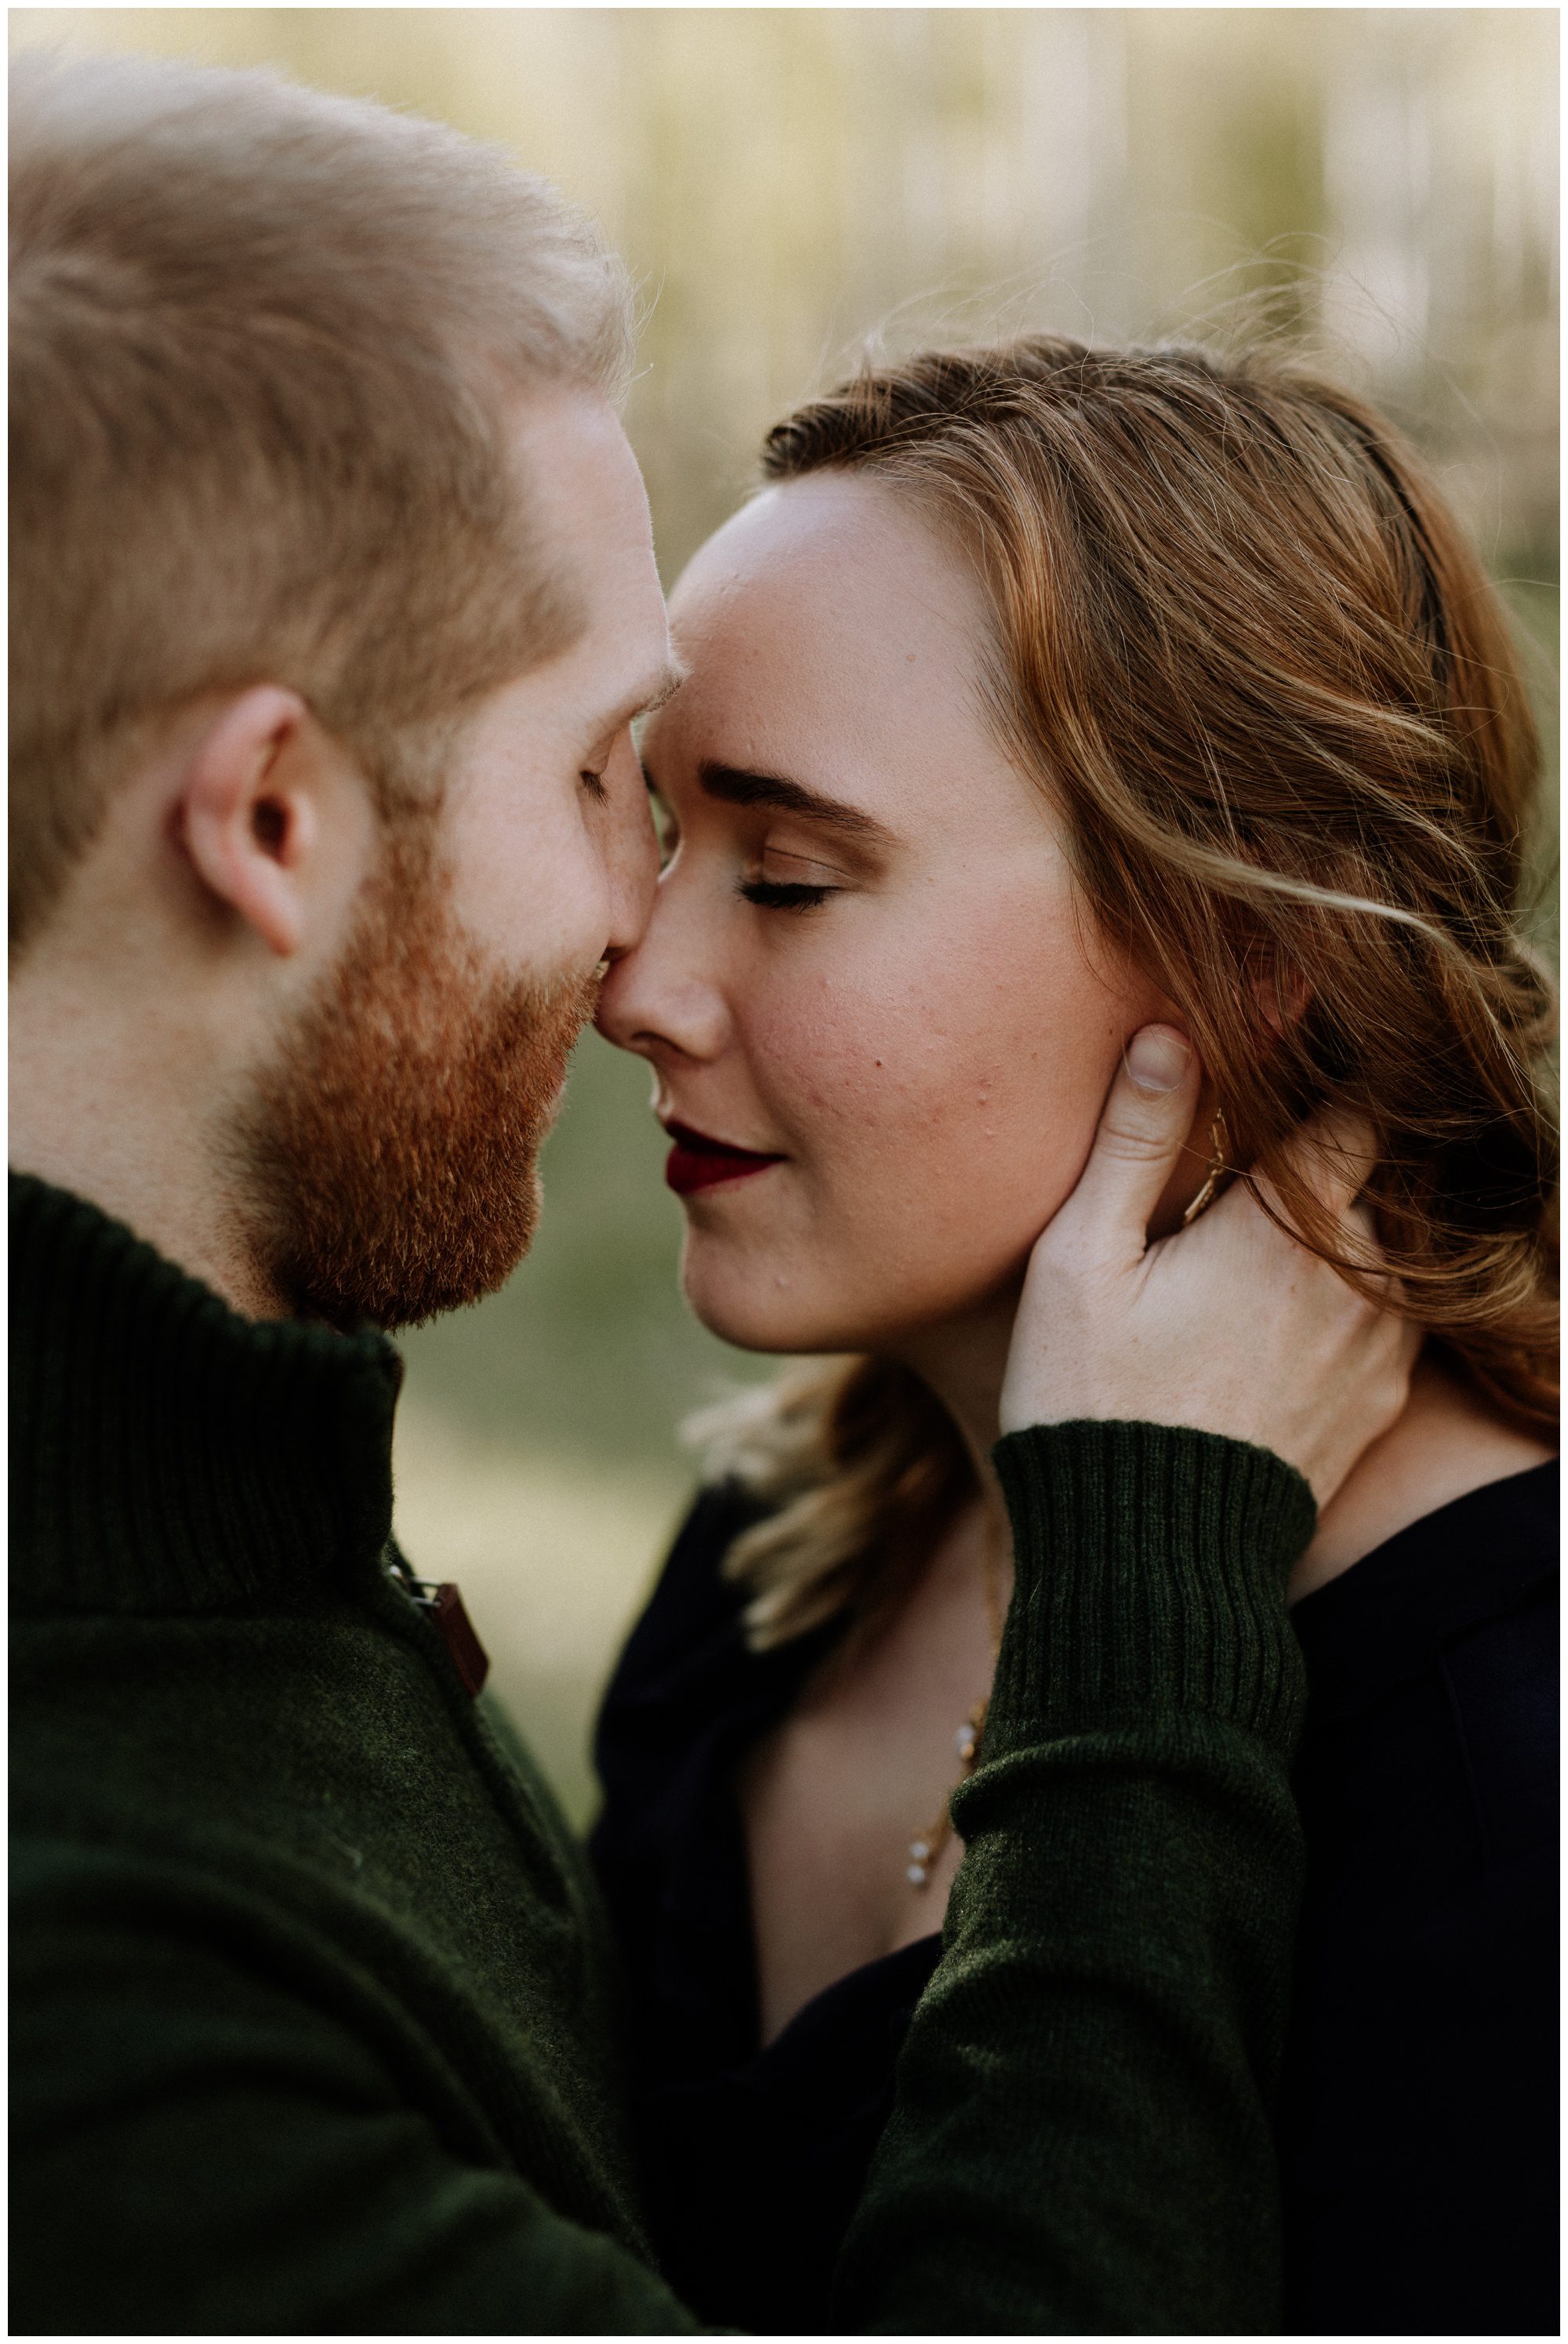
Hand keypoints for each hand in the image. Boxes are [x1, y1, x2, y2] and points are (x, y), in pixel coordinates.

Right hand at [998, 1025, 1419, 1507]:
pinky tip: (1270, 1314)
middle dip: (1325, 1157)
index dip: (1332, 1072)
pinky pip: (1384, 1319)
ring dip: (1338, 1232)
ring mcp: (1380, 1348)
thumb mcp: (1083, 1261)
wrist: (1147, 1567)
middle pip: (1375, 1176)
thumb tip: (1171, 1033)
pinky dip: (1345, 1299)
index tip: (1292, 1059)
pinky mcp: (1378, 1405)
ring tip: (1254, 1241)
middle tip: (1250, 1157)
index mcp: (1290, 1228)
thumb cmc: (1094, 1402)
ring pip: (1385, 1248)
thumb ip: (1136, 1140)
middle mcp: (1359, 1280)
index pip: (1359, 1107)